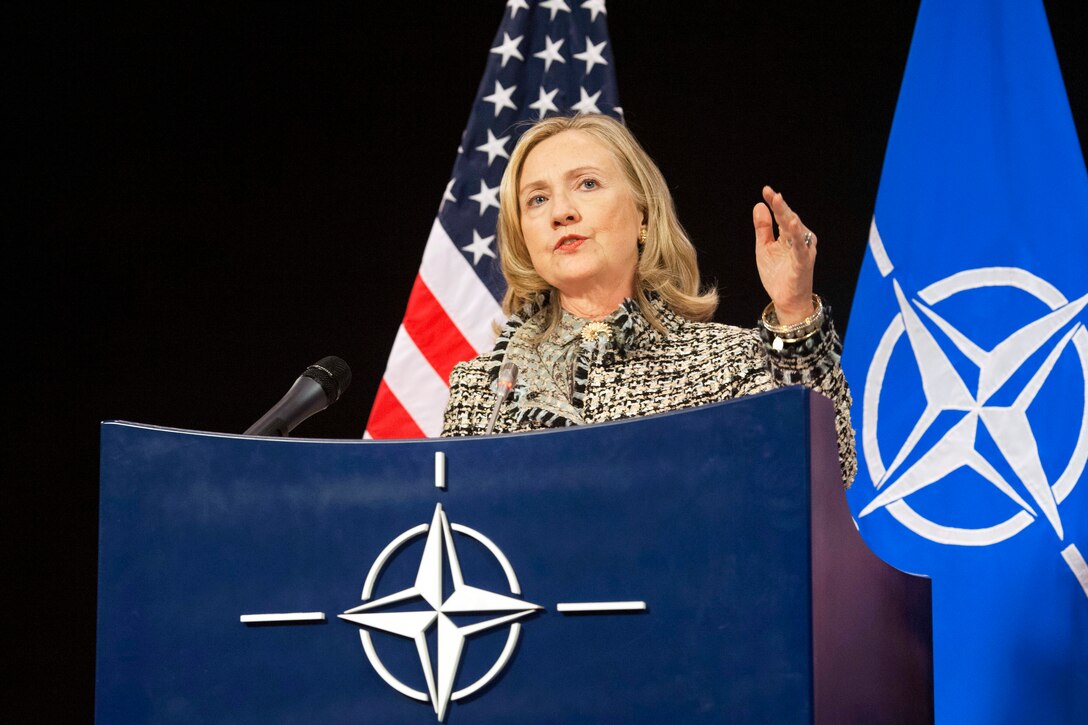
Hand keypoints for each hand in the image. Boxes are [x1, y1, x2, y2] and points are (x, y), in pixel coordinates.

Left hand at [752, 185, 816, 324]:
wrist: (786, 300)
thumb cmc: (778, 274)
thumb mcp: (764, 248)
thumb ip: (763, 228)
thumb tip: (759, 205)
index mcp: (789, 235)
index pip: (781, 216)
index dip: (774, 203)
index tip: (766, 190)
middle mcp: (799, 240)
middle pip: (788, 219)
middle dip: (780, 205)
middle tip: (771, 192)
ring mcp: (802, 251)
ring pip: (795, 230)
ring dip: (788, 216)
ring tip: (779, 202)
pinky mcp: (803, 263)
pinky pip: (800, 248)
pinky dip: (797, 236)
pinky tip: (794, 225)